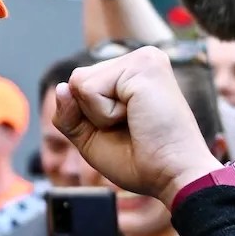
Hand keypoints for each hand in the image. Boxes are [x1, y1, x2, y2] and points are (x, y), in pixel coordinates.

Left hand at [53, 46, 218, 206]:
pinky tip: (136, 117)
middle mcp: (141, 59)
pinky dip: (104, 114)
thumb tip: (61, 87)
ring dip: (99, 115)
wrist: (173, 176)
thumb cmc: (142, 161)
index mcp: (133, 73)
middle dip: (92, 114)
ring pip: (79, 82)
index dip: (89, 117)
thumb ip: (70, 114)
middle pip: (77, 80)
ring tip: (134, 122)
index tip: (127, 130)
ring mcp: (144, 58)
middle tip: (131, 128)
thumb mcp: (92, 138)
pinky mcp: (142, 66)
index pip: (82, 84)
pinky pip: (88, 89)